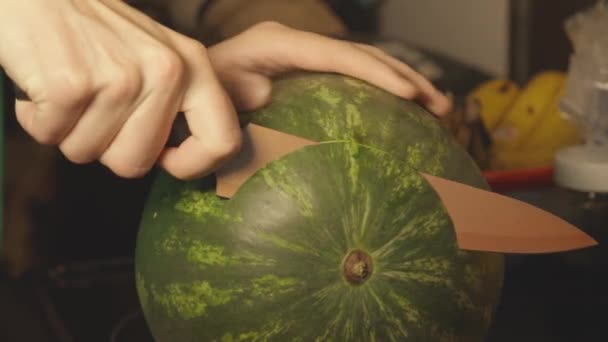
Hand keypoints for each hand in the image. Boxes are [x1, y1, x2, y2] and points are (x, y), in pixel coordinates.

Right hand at [0, 0, 240, 179]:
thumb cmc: (93, 30)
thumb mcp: (155, 56)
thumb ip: (175, 104)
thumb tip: (175, 157)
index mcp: (194, 66)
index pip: (223, 142)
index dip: (192, 166)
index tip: (163, 158)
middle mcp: (166, 72)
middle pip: (135, 163)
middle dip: (104, 148)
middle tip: (94, 111)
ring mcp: (121, 78)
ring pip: (88, 153)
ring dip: (68, 131)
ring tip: (70, 90)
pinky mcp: (73, 85)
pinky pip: (50, 136)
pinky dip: (37, 120)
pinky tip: (43, 88)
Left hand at [206, 21, 452, 114]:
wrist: (193, 89)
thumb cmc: (202, 94)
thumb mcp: (215, 94)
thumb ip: (236, 95)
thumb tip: (266, 96)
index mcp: (276, 45)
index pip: (336, 55)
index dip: (376, 72)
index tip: (410, 96)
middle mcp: (297, 45)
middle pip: (362, 55)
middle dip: (405, 77)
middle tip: (441, 107)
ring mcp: (305, 58)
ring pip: (364, 65)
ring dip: (404, 84)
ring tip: (438, 109)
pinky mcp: (310, 74)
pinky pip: (353, 79)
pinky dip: (382, 93)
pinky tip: (404, 114)